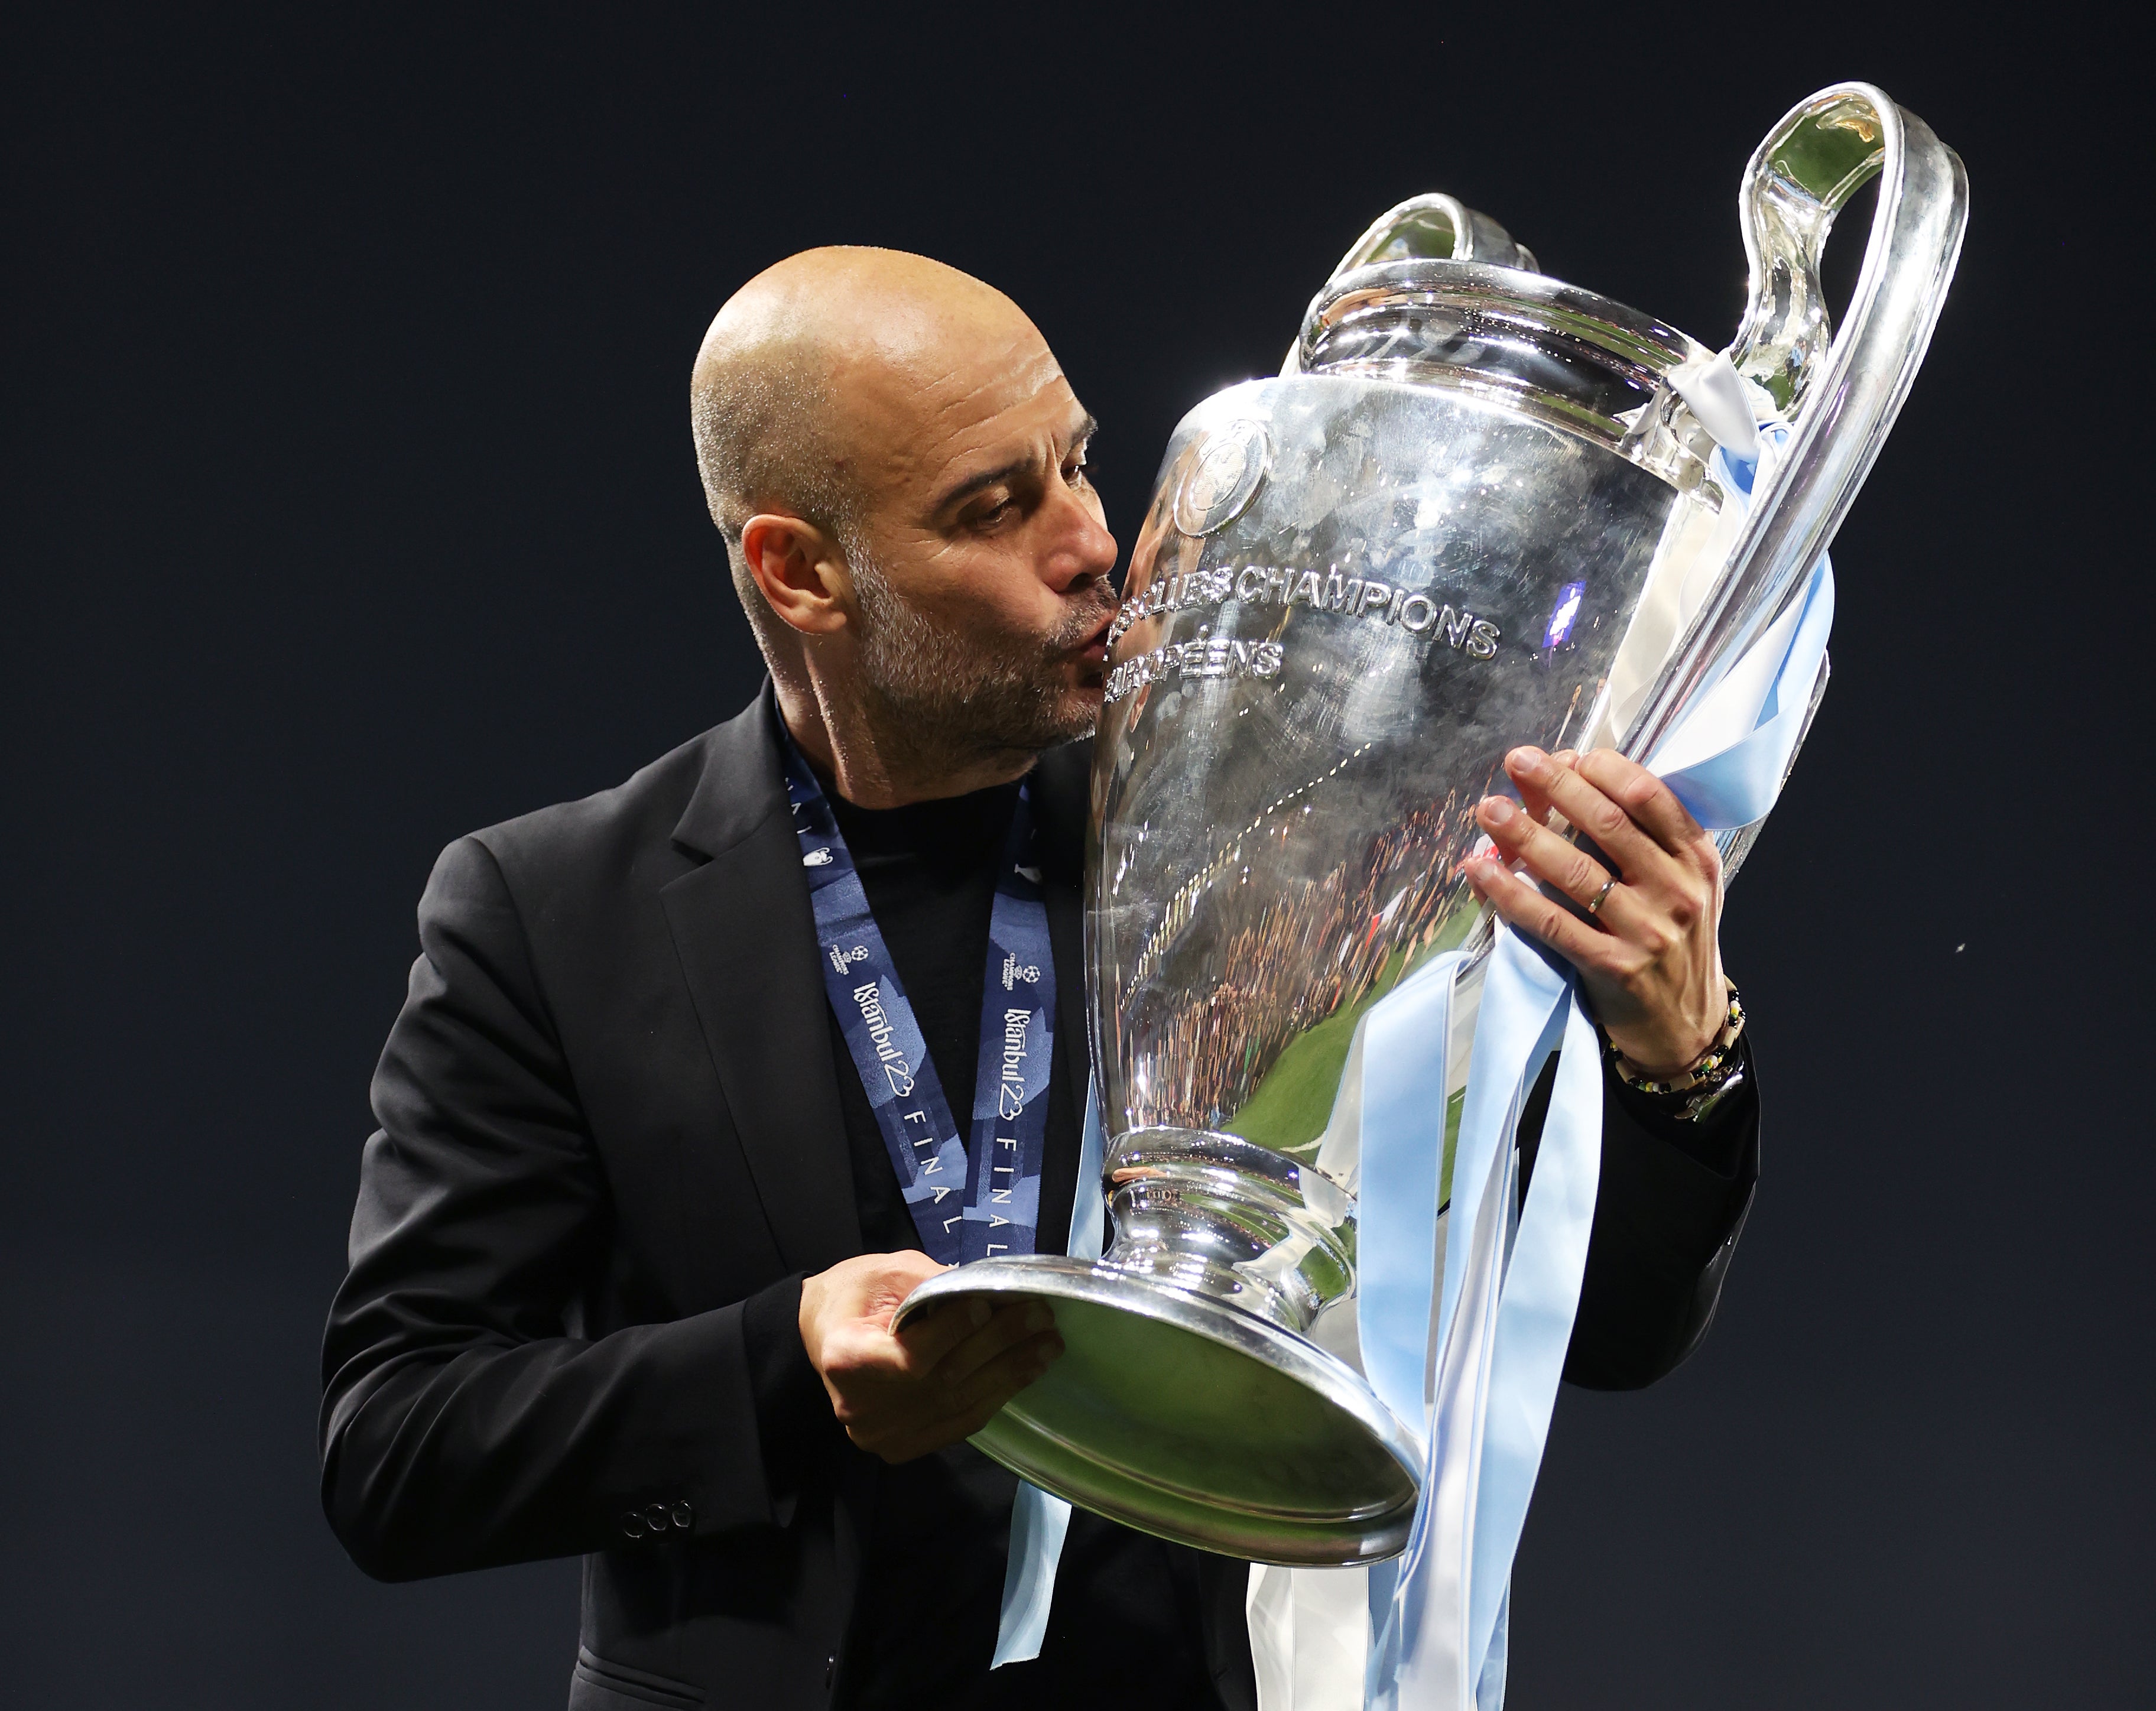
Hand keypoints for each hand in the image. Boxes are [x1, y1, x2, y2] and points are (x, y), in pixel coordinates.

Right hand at [797, 1251, 1063, 1462]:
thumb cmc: (853, 1294)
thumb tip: (989, 1291)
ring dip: (1011, 1373)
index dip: (952, 1333)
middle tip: (1040, 1316)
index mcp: (845, 1359)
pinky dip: (996, 1395)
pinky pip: (960, 1423)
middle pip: (943, 1380)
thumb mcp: (884, 1272)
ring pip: (959, 1405)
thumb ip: (931, 1284)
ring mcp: (883, 1434)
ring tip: (1048, 1344)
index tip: (987, 1304)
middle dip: (999, 1345)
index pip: (910, 1356)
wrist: (825, 1333)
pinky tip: (1024, 1371)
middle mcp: (862, 1408)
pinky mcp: (903, 1446)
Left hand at [1465, 746, 1726, 1076]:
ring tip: (1488, 808)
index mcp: (1695, 856)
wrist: (1684, 1023)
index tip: (1564, 755)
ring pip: (1576, 871)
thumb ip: (1637, 838)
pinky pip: (1551, 922)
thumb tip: (1565, 779)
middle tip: (1517, 759)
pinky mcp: (1613, 967)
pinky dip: (1510, 894)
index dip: (1601, 768)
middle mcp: (1677, 889)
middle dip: (1557, 785)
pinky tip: (1480, 871)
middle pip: (1608, 823)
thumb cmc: (1670, 938)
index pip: (1649, 795)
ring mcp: (1647, 931)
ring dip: (1525, 835)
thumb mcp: (1675, 881)